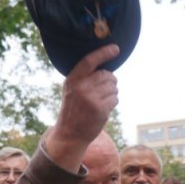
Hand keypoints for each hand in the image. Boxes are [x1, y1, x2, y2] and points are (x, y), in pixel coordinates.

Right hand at [46, 44, 119, 171]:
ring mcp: (91, 98)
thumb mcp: (71, 90)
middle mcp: (81, 87)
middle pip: (107, 75)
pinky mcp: (100, 109)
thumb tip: (107, 69)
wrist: (69, 134)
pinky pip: (115, 99)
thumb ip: (84, 78)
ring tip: (101, 101)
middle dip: (110, 81)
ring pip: (113, 87)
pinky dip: (113, 103)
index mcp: (72, 80)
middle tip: (102, 91)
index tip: (115, 49)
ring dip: (111, 93)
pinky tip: (103, 108)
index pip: (90, 61)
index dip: (103, 53)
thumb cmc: (73, 110)